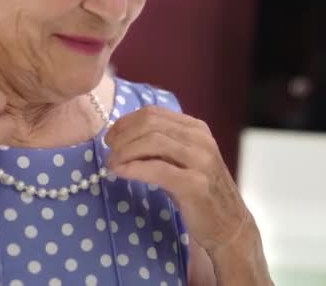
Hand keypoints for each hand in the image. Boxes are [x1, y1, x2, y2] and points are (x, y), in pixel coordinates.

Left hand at [104, 105, 252, 253]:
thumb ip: (158, 144)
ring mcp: (200, 161)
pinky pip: (156, 169)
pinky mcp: (195, 184)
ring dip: (125, 151)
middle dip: (122, 136)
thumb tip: (119, 136)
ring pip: (152, 142)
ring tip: (112, 164)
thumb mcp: (181, 160)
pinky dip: (133, 168)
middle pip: (150, 124)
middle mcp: (200, 139)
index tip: (110, 137)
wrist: (229, 225)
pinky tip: (121, 173)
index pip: (153, 113)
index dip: (125, 122)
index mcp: (196, 128)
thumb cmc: (198, 192)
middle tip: (109, 151)